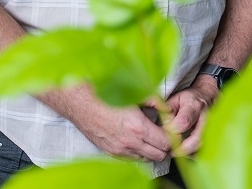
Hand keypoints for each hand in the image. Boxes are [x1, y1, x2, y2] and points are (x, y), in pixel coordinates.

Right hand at [50, 87, 171, 161]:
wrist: (77, 101)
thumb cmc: (102, 93)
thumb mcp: (131, 93)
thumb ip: (153, 101)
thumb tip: (167, 106)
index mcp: (137, 127)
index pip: (167, 142)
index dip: (173, 136)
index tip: (172, 129)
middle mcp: (130, 142)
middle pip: (160, 154)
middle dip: (166, 145)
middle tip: (165, 134)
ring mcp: (119, 149)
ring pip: (147, 158)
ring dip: (152, 150)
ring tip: (151, 137)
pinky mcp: (110, 151)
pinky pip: (132, 158)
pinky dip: (138, 152)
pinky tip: (136, 140)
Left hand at [164, 75, 218, 155]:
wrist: (205, 98)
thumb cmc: (186, 99)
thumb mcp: (174, 98)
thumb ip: (165, 109)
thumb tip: (161, 121)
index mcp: (193, 106)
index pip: (184, 122)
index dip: (172, 129)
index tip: (164, 131)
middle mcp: (205, 119)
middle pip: (197, 138)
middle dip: (182, 147)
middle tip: (169, 151)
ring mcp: (210, 129)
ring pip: (202, 146)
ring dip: (187, 152)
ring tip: (174, 153)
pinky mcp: (211, 136)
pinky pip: (203, 149)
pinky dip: (193, 153)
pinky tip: (183, 153)